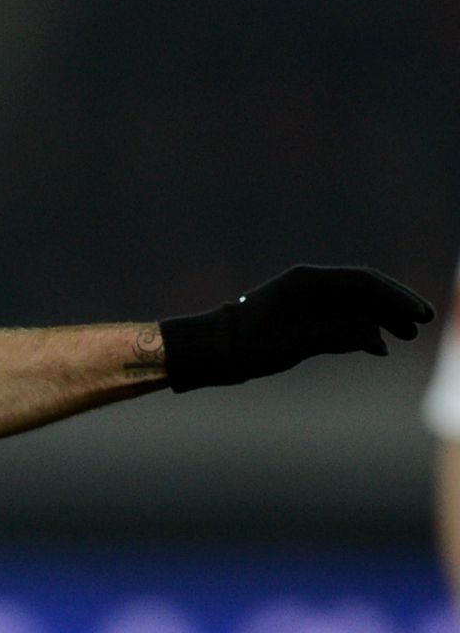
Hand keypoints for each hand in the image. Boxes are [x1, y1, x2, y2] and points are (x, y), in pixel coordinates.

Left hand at [160, 265, 435, 391]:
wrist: (213, 351)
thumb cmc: (250, 345)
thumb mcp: (299, 343)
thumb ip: (339, 334)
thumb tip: (375, 332)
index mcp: (309, 282)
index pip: (364, 283)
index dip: (395, 298)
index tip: (419, 316)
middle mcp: (309, 286)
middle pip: (363, 291)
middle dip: (393, 306)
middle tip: (420, 324)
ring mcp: (304, 301)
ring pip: (352, 306)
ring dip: (380, 319)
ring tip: (404, 337)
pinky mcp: (299, 317)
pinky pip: (339, 318)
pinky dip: (359, 330)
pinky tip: (377, 347)